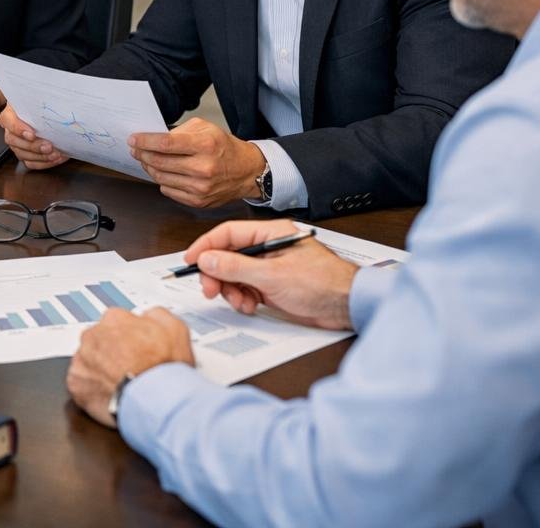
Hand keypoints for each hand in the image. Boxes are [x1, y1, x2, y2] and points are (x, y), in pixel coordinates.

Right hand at [0, 102, 67, 169]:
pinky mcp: (24, 154)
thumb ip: (41, 100)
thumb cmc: (36, 104)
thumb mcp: (36, 97)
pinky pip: (30, 163)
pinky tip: (55, 159)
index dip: (19, 129)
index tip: (32, 134)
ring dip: (40, 157)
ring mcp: (16, 144)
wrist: (40, 112)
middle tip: (49, 146)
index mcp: (9, 115)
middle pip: (14, 141)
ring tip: (56, 154)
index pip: (8, 122)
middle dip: (33, 146)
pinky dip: (44, 163)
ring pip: (22, 154)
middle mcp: (9, 131)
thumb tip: (55, 101)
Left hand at [67, 308, 193, 428]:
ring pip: (89, 361)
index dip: (129, 336)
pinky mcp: (76, 385)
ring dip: (101, 369)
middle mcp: (93, 335)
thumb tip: (150, 315)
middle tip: (130, 366)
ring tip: (121, 382)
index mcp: (115, 318)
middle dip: (112, 351)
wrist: (155, 400)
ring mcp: (82, 360)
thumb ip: (157, 315)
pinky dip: (93, 389)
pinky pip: (81, 384)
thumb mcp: (176, 328)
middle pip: (100, 340)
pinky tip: (110, 394)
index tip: (136, 347)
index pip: (117, 321)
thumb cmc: (164, 368)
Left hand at [127, 117, 265, 207]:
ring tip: (147, 159)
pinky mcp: (198, 201)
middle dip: (142, 154)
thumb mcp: (206, 128)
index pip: (166, 144)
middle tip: (135, 149)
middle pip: (159, 162)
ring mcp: (200, 188)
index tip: (133, 139)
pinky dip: (162, 180)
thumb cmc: (225, 147)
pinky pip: (168, 190)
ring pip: (160, 178)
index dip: (145, 141)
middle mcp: (203, 168)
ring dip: (149, 167)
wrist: (247, 172)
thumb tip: (154, 137)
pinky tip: (164, 172)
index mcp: (205, 146)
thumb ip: (180, 130)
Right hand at [182, 219, 358, 329]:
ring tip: (241, 302)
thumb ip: (236, 266)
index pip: (228, 233)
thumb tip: (207, 258)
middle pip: (228, 256)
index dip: (206, 246)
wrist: (349, 307)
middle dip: (217, 274)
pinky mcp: (273, 287)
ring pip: (234, 275)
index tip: (191, 261)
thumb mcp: (273, 275)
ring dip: (232, 291)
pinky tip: (251, 306)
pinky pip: (246, 290)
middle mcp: (268, 248)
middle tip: (211, 290)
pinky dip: (243, 299)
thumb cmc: (324, 283)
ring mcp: (270, 268)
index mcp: (270, 234)